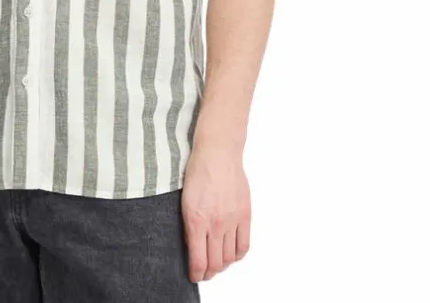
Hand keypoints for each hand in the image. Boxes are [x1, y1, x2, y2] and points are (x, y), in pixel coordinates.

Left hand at [180, 143, 250, 282]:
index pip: (198, 260)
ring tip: (216, 262)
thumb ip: (189, 225)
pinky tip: (231, 253)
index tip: (194, 276)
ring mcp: (232, 220)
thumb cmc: (197, 171)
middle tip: (204, 271)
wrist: (217, 153)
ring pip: (229, 257)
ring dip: (222, 265)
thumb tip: (191, 245)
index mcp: (196, 220)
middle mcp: (215, 224)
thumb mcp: (184, 200)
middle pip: (215, 263)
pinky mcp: (245, 215)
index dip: (196, 274)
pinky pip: (244, 246)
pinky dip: (237, 255)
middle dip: (208, 272)